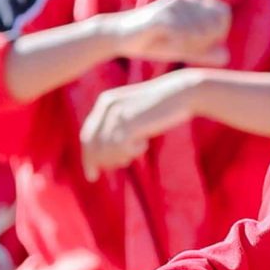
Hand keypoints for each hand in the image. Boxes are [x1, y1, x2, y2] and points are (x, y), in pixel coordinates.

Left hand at [79, 74, 195, 176]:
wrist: (182, 92)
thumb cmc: (163, 105)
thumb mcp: (135, 110)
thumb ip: (119, 124)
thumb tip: (104, 156)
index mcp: (105, 101)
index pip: (87, 135)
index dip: (88, 158)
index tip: (92, 177)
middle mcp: (107, 106)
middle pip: (92, 145)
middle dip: (98, 163)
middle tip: (108, 173)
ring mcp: (118, 114)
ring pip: (106, 150)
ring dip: (120, 158)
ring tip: (136, 152)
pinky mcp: (130, 122)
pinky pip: (122, 149)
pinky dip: (133, 152)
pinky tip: (145, 143)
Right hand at [112, 0, 232, 65]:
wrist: (118, 37)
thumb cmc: (154, 42)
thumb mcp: (182, 49)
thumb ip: (204, 52)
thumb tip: (227, 57)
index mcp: (192, 1)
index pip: (223, 12)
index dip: (220, 31)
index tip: (205, 44)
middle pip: (213, 24)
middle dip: (206, 42)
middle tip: (189, 50)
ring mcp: (171, 5)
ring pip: (198, 32)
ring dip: (190, 46)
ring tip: (176, 49)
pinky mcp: (160, 16)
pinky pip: (181, 36)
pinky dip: (178, 46)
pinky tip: (168, 46)